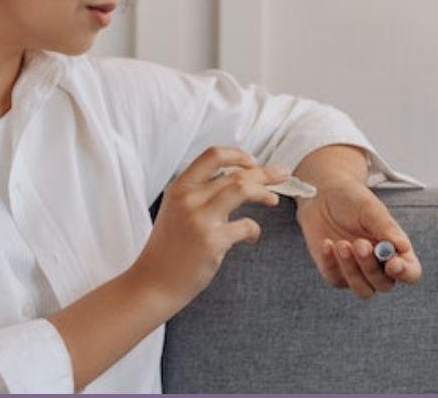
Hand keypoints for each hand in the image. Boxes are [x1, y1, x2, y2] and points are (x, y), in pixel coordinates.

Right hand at [132, 146, 289, 308]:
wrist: (154, 281)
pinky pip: (246, 226)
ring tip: (273, 200)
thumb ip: (199, 193)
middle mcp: (189, 198)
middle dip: (265, 172)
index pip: (212, 156)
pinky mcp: (212, 241)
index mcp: (180, 187)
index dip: (237, 155)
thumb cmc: (169, 247)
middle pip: (236, 173)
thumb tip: (235, 181)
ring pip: (242, 189)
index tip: (252, 162)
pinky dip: (254, 230)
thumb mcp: (175, 210)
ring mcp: (200, 219)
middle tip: (283, 174)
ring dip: (264, 193)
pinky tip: (251, 237)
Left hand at [294, 177, 421, 298]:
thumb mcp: (369, 209)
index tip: (392, 264)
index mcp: (396, 250)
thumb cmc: (352, 201)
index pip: (410, 272)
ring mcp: (357, 272)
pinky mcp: (335, 272)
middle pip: (384, 284)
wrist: (322, 196)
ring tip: (341, 244)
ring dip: (352, 271)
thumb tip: (403, 246)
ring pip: (363, 290)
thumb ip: (385, 228)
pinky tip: (327, 243)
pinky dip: (331, 263)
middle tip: (359, 243)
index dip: (405, 273)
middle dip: (370, 267)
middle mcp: (380, 266)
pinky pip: (336, 279)